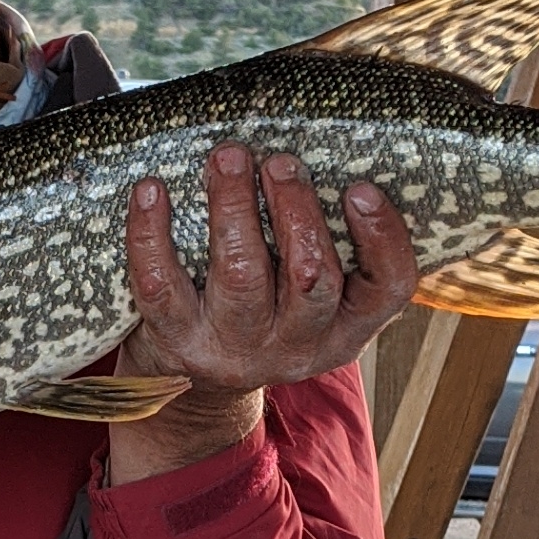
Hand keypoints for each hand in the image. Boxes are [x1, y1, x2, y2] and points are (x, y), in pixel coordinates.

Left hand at [113, 143, 417, 477]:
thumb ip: (331, 244)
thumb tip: (330, 155)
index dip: (382, 238)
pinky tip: (151, 190)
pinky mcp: (177, 340)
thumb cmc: (266, 310)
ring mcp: (234, 346)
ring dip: (234, 207)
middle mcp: (295, 345)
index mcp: (344, 329)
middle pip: (310, 277)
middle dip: (296, 211)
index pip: (386, 289)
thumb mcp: (313, 298)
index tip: (360, 188)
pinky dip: (151, 234)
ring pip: (241, 275)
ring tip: (228, 157)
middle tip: (281, 162)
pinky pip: (162, 285)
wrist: (196, 383)